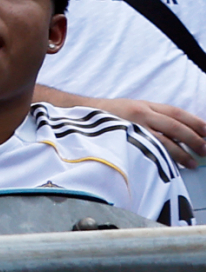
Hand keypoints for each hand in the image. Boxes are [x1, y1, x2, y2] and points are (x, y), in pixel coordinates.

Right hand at [84, 95, 205, 166]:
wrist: (77, 115)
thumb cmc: (107, 116)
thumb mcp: (130, 108)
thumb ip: (152, 116)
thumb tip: (178, 131)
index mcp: (144, 105)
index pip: (176, 112)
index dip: (195, 122)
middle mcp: (141, 114)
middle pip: (175, 126)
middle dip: (194, 139)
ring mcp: (132, 127)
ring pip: (164, 141)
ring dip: (182, 153)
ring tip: (193, 163)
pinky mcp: (124, 140)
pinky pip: (147, 151)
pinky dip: (162, 158)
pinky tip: (171, 166)